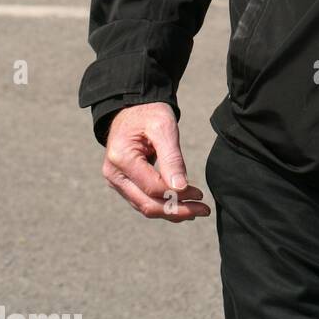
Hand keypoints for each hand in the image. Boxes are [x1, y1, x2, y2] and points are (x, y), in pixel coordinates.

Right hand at [101, 102, 209, 220]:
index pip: (153, 188)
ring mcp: (116, 180)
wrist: (132, 107)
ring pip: (144, 206)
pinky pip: (142, 199)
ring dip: (171, 211)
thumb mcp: (164, 127)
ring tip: (197, 210)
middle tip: (203, 210)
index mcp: (122, 158)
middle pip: (147, 204)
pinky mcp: (123, 182)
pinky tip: (181, 205)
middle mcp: (114, 174)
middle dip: (177, 210)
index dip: (178, 194)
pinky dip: (162, 205)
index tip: (200, 194)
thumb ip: (172, 157)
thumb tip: (181, 188)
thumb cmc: (149, 113)